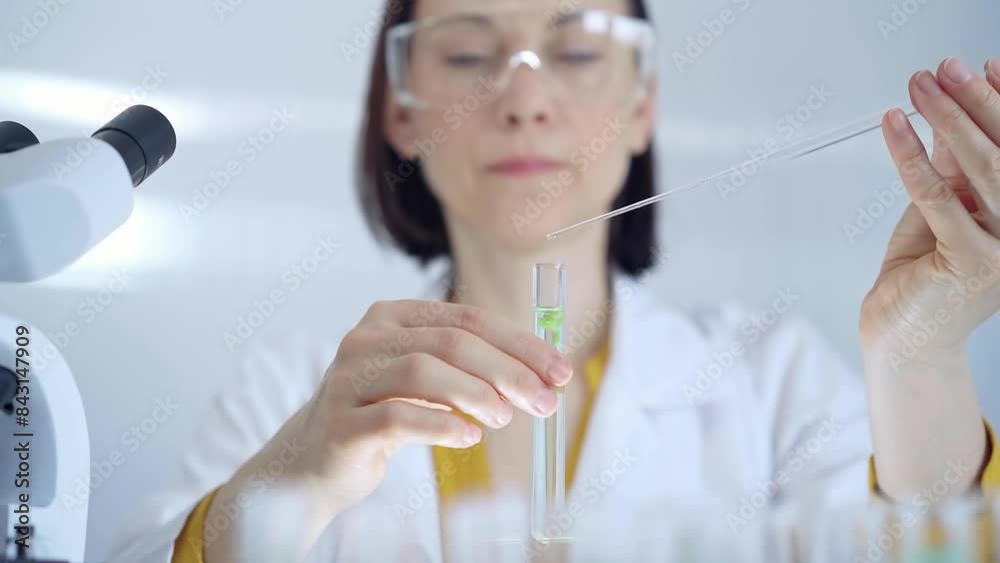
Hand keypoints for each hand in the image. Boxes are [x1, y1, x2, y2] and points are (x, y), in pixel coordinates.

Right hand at [294, 299, 571, 511]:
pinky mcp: (340, 422)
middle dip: (507, 372)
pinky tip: (469, 438)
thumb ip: (470, 369)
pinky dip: (441, 426)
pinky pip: (397, 417)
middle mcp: (366, 339)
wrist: (315, 460)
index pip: (467, 318)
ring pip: (422, 372)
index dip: (520, 344)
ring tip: (504, 418)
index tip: (559, 371)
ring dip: (476, 395)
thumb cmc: (382, 414)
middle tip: (544, 402)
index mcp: (391, 317)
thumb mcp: (426, 381)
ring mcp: (348, 379)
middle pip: (450, 342)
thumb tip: (542, 377)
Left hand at [861, 57, 999, 360]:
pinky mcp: (971, 262)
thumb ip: (948, 168)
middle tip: (948, 67)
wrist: (904, 338)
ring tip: (922, 85)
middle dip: (977, 101)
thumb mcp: (940, 210)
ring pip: (980, 169)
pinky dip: (913, 157)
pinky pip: (938, 197)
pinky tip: (896, 127)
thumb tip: (947, 116)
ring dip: (948, 119)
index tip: (987, 66)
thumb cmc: (923, 277)